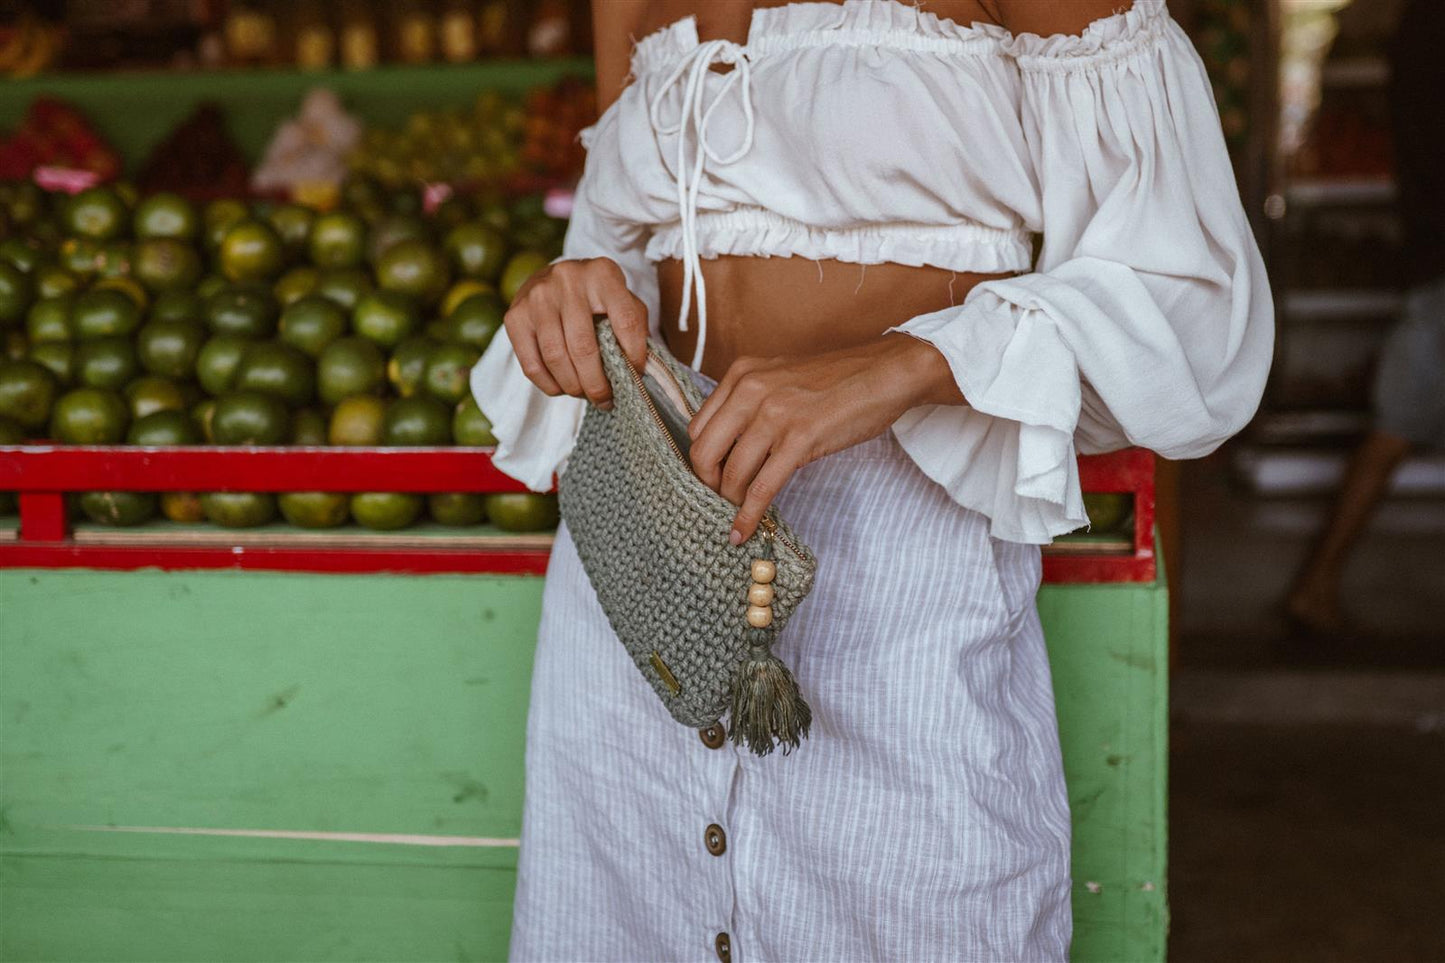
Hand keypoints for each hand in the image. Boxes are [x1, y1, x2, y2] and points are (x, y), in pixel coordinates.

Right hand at [504, 257, 647, 408]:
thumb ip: (635, 326)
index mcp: (603, 274)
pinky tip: (562, 388)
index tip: (636, 374)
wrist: (552, 279)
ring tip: (584, 394)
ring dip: (573, 387)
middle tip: (605, 399)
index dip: (634, 354)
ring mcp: (537, 297)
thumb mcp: (622, 300)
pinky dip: (549, 385)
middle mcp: (568, 279)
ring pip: (556, 358)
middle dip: (597, 383)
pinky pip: (532, 364)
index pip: (626, 321)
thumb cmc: (595, 297)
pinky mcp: (515, 316)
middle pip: (584, 347)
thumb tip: (638, 369)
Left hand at [686, 333, 964, 543]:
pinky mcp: (800, 439)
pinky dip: (748, 515)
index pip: (698, 427)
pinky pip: (762, 487)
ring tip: (736, 516)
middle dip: (707, 484)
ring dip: (730, 502)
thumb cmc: (837, 380)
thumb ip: (750, 401)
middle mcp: (750, 390)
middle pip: (704, 451)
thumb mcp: (780, 377)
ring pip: (732, 473)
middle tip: (717, 501)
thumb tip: (727, 444)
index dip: (701, 460)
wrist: (885, 372)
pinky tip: (743, 531)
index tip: (711, 479)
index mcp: (740, 374)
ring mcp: (774, 414)